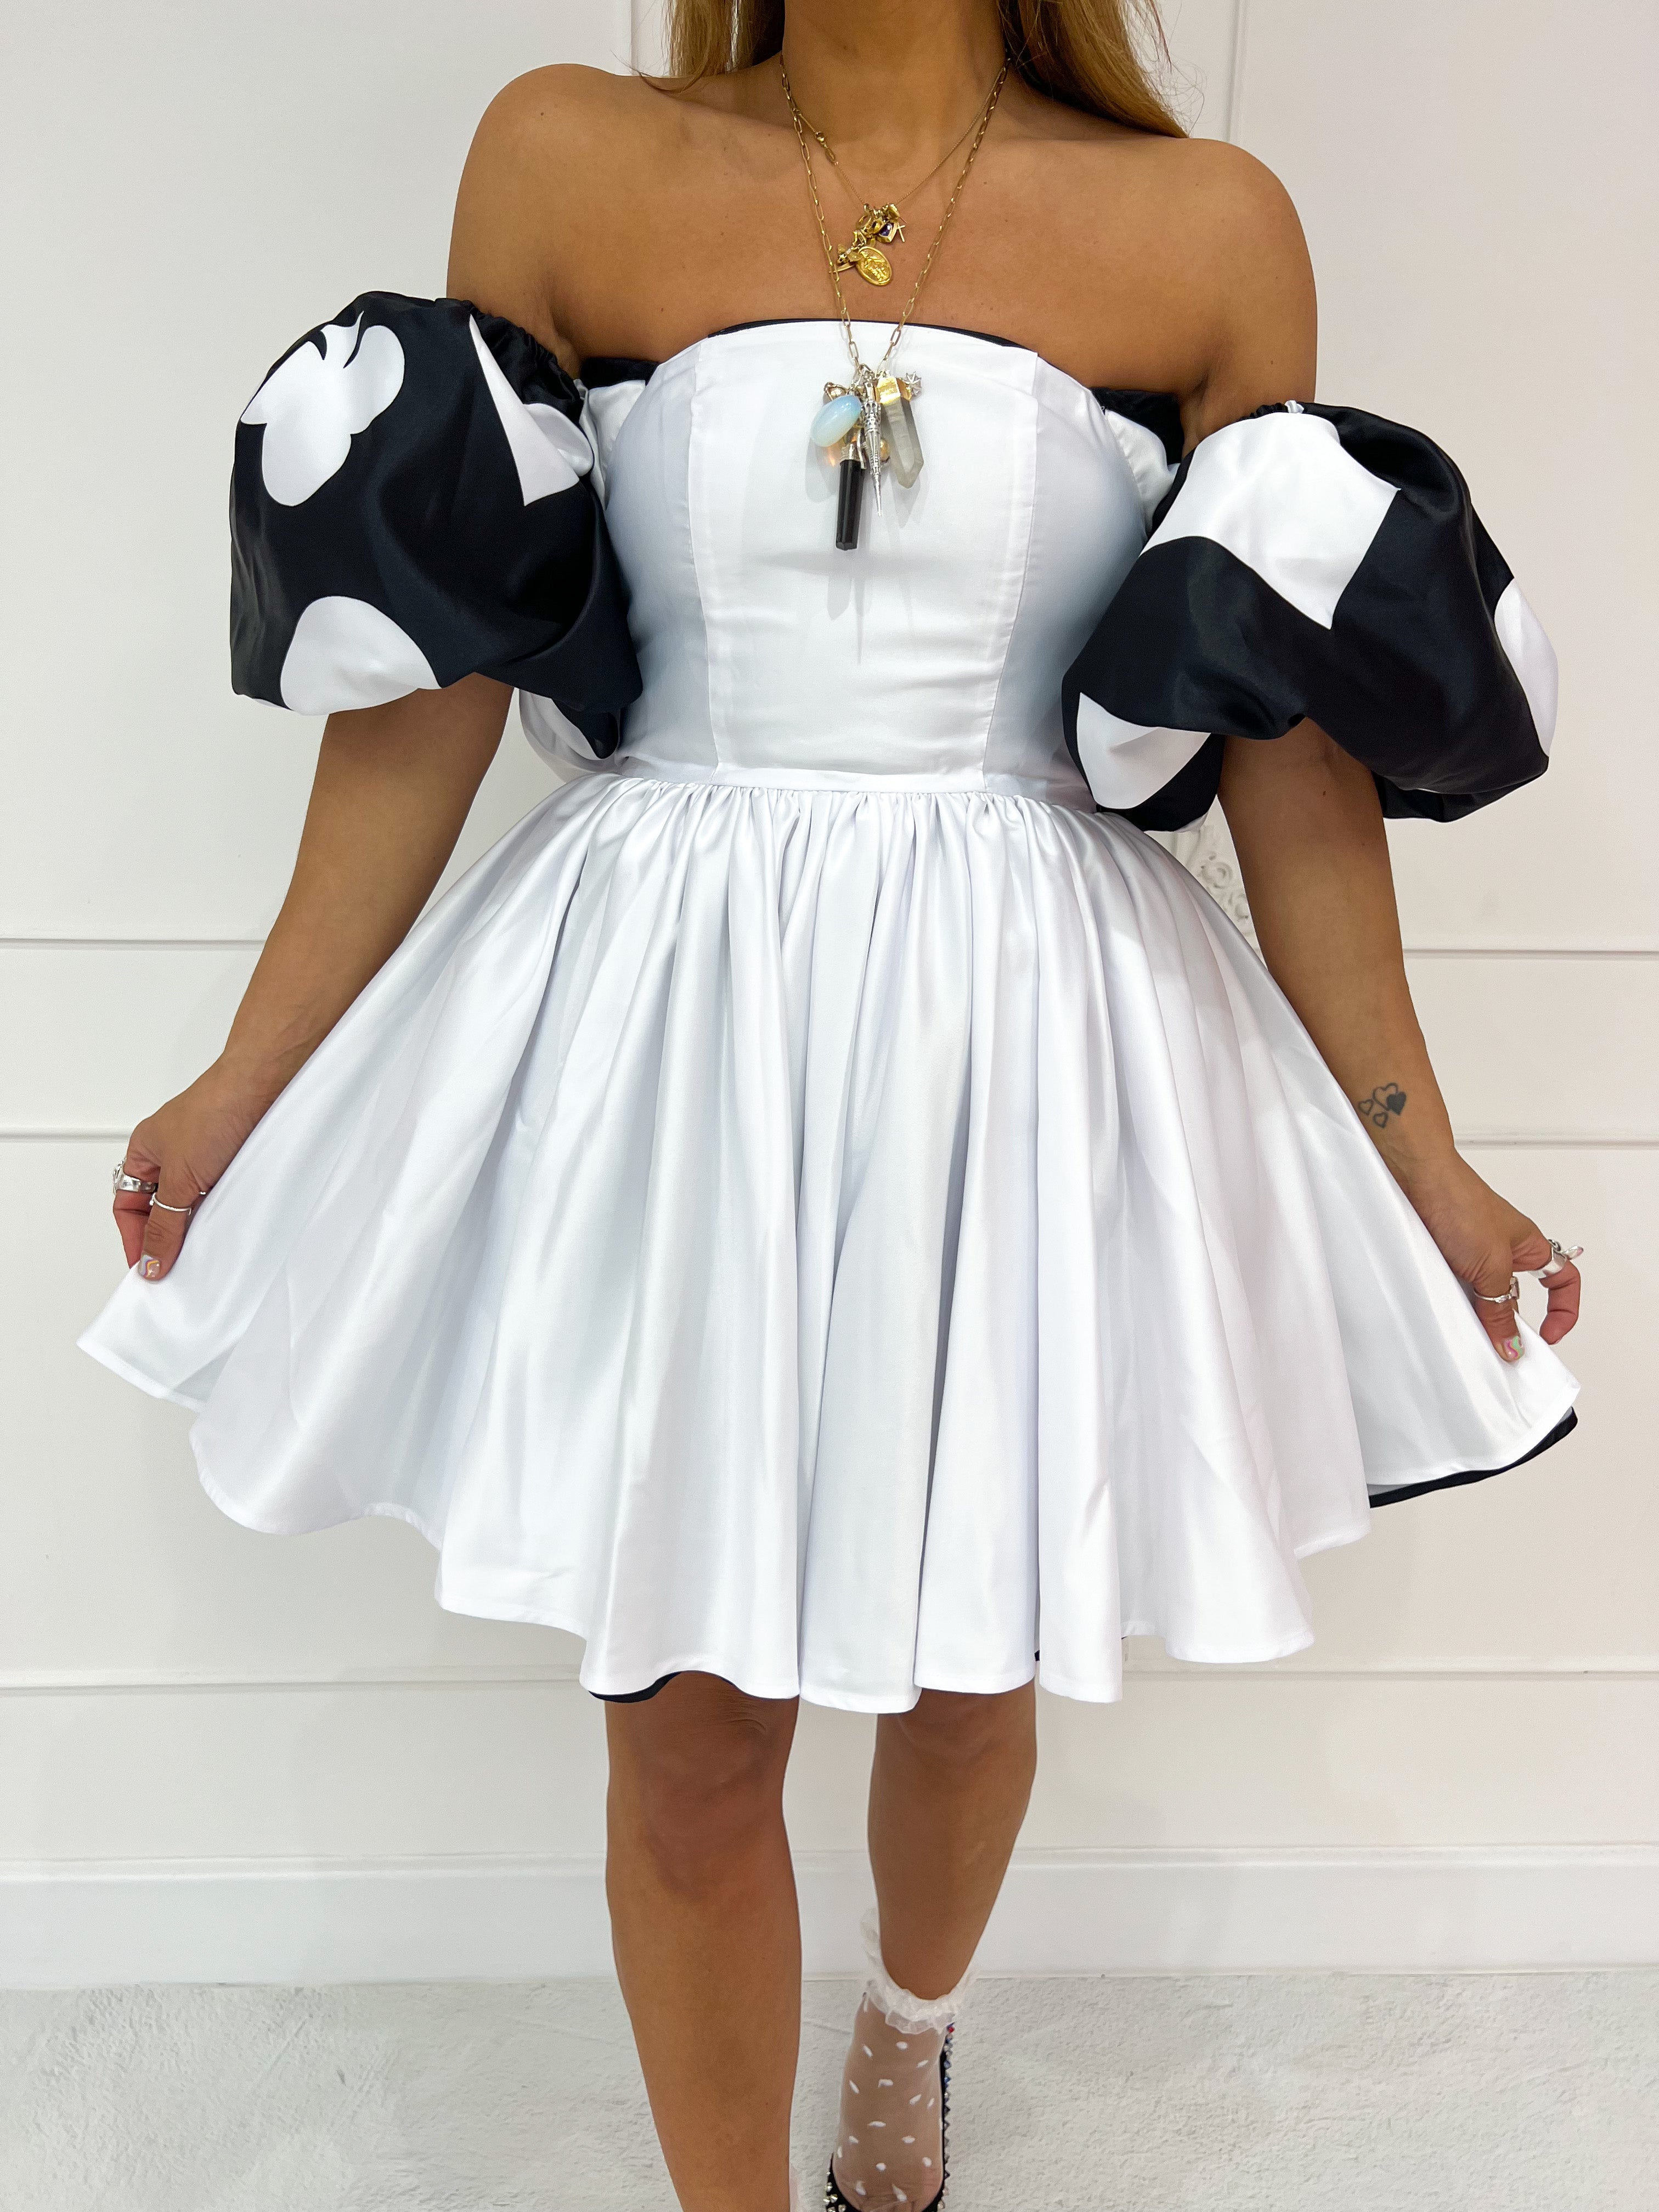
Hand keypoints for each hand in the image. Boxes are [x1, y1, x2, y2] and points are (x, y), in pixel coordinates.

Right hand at [114, 1064, 274, 1282]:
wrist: (264, 1086)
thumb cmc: (215, 1111)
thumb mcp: (179, 1179)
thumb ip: (164, 1224)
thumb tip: (150, 1260)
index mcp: (145, 1151)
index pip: (128, 1205)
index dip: (135, 1238)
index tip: (147, 1268)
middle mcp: (172, 1153)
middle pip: (159, 1207)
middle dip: (166, 1237)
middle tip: (174, 1268)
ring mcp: (205, 1157)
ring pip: (192, 1204)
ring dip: (196, 1227)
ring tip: (204, 1253)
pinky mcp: (234, 1160)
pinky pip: (220, 1196)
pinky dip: (221, 1214)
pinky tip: (228, 1229)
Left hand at [1396, 1152, 1581, 1361]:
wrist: (1414, 1178)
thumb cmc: (1459, 1201)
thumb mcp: (1490, 1266)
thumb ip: (1500, 1308)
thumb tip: (1511, 1344)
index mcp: (1529, 1247)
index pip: (1563, 1282)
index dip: (1563, 1311)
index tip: (1547, 1337)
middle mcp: (1502, 1252)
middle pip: (1516, 1299)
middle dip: (1507, 1323)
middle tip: (1499, 1346)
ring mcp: (1470, 1256)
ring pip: (1481, 1299)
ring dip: (1474, 1315)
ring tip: (1466, 1328)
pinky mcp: (1443, 1258)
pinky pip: (1453, 1291)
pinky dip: (1450, 1304)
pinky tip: (1443, 1312)